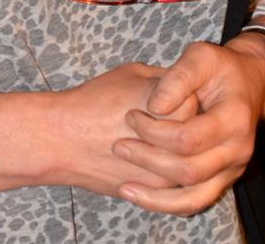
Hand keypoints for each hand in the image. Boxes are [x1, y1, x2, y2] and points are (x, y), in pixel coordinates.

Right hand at [51, 62, 198, 198]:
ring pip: (189, 161)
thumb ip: (166, 78)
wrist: (65, 138)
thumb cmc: (96, 100)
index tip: (167, 96)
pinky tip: (146, 155)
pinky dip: (165, 169)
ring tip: (154, 136)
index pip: (199, 101)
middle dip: (183, 125)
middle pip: (199, 134)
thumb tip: (184, 83)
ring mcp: (170, 171)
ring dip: (177, 150)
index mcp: (176, 107)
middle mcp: (179, 142)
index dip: (184, 95)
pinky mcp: (156, 191)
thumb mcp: (133, 73)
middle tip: (163, 117)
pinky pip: (174, 182)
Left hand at [111, 37, 264, 214]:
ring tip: (125, 189)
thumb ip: (177, 78)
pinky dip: (167, 204)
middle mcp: (237, 151)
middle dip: (149, 160)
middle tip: (119, 146)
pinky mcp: (222, 179)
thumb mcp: (201, 57)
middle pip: (190, 171)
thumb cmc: (220, 67)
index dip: (154, 130)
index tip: (130, 114)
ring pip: (194, 198)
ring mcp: (232, 169)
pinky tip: (141, 195)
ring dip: (157, 197)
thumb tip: (154, 106)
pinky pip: (195, 201)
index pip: (189, 137)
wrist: (250, 82)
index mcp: (234, 119)